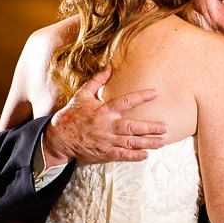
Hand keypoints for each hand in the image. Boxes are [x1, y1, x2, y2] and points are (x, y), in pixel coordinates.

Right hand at [43, 65, 166, 165]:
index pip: (126, 102)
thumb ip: (97, 81)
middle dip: (150, 128)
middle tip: (165, 127)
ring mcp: (106, 141)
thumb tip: (109, 66)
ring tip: (162, 142)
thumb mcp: (82, 94)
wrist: (58, 137)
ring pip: (130, 142)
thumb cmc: (72, 114)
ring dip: (147, 143)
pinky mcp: (103, 153)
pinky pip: (121, 155)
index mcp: (103, 110)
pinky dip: (134, 155)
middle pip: (132, 127)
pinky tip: (145, 155)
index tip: (155, 93)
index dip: (141, 97)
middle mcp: (107, 126)